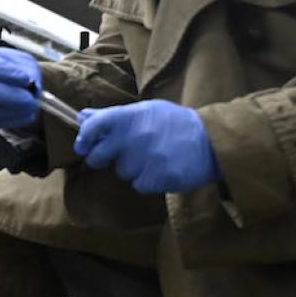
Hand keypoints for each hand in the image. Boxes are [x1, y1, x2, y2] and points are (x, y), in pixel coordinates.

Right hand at [0, 48, 40, 128]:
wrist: (2, 84)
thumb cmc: (13, 71)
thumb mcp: (23, 63)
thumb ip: (28, 71)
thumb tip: (32, 86)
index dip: (8, 73)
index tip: (26, 79)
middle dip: (10, 96)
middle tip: (31, 100)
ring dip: (13, 111)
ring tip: (31, 107)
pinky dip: (12, 120)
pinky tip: (25, 114)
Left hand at [74, 100, 221, 193]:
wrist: (212, 141)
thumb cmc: (175, 124)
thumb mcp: (146, 111)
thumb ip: (114, 116)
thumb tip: (83, 116)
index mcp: (130, 116)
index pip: (94, 126)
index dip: (84, 138)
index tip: (83, 145)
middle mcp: (134, 136)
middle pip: (98, 157)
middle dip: (105, 158)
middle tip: (125, 153)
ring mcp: (146, 158)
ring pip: (121, 172)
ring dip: (132, 169)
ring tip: (153, 157)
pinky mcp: (157, 178)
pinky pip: (138, 185)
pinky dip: (147, 181)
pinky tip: (161, 169)